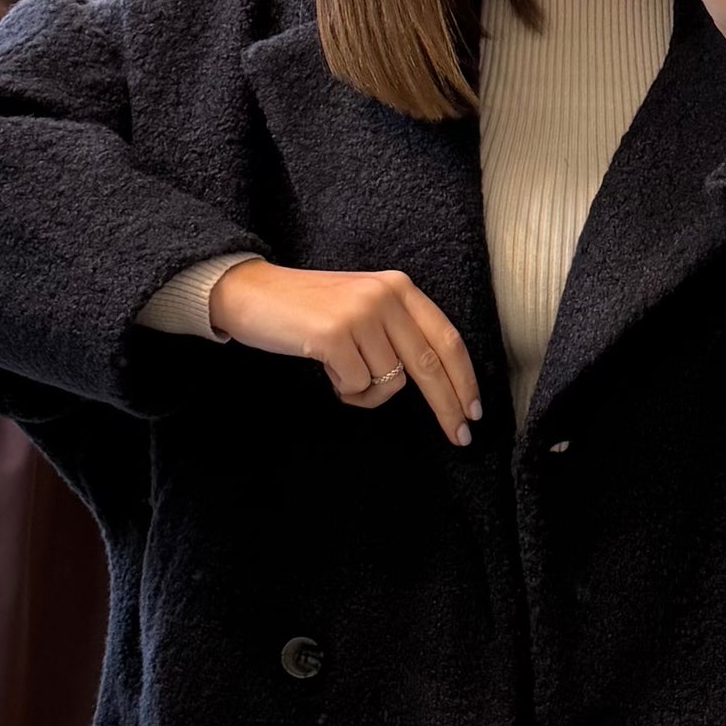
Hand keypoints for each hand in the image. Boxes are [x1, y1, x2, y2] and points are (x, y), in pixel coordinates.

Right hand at [207, 259, 482, 445]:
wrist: (251, 291)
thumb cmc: (308, 310)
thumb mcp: (363, 306)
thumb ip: (397, 331)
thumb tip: (437, 384)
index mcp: (399, 287)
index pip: (446, 339)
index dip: (465, 379)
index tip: (474, 411)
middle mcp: (386, 295)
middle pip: (430, 365)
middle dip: (447, 407)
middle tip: (460, 438)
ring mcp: (360, 314)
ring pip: (387, 383)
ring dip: (365, 390)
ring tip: (338, 368)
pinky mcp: (334, 335)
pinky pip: (356, 386)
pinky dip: (343, 389)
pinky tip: (324, 366)